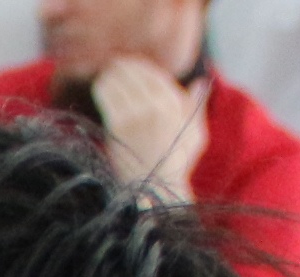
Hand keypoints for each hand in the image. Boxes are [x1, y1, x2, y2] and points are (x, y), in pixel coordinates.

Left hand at [92, 58, 209, 195]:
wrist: (155, 189)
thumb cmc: (176, 165)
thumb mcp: (195, 135)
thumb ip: (195, 106)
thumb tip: (200, 82)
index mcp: (176, 106)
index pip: (156, 76)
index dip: (141, 68)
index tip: (131, 65)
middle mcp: (159, 107)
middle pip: (137, 76)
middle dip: (124, 67)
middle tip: (114, 64)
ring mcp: (138, 116)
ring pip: (121, 84)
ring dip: (111, 75)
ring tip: (105, 72)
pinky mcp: (120, 126)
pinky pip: (108, 98)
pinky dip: (102, 88)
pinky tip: (99, 85)